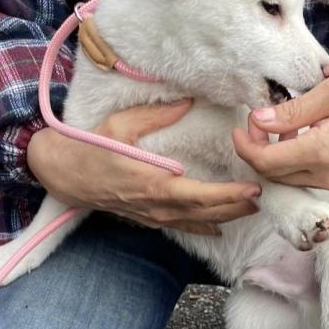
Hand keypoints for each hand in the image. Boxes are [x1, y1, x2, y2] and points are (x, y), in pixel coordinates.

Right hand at [28, 99, 260, 234]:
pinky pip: (181, 227)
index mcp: (154, 184)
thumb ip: (156, 115)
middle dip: (237, 207)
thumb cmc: (91, 148)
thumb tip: (187, 101)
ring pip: (197, 223)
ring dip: (225, 216)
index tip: (254, 189)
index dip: (230, 196)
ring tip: (251, 208)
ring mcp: (152, 216)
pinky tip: (218, 226)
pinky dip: (203, 227)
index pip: (201, 197)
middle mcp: (157, 206)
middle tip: (264, 197)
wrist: (64, 174)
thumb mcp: (121, 125)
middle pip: (206, 213)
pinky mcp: (147, 218)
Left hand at [233, 46, 328, 192]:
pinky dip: (301, 163)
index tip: (242, 127)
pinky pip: (314, 180)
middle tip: (260, 123)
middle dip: (260, 152)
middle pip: (277, 176)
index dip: (246, 147)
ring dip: (281, 158)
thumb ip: (293, 111)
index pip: (268, 163)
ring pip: (295, 180)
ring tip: (288, 127)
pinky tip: (309, 138)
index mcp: (325, 152)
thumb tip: (259, 120)